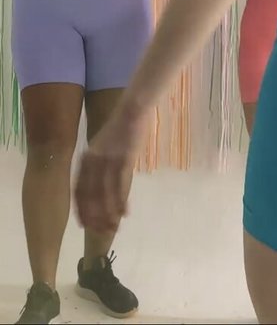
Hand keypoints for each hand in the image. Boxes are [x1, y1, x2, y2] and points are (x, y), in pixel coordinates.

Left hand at [74, 111, 145, 233]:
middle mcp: (94, 160)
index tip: (83, 224)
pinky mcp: (124, 158)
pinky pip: (120, 185)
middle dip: (94, 215)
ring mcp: (109, 158)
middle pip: (90, 194)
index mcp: (87, 157)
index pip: (79, 189)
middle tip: (100, 231)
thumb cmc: (120, 128)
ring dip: (109, 213)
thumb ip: (98, 163)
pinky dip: (121, 201)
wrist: (133, 109)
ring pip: (105, 193)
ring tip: (113, 227)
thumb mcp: (103, 146)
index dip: (81, 208)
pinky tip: (124, 213)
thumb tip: (98, 187)